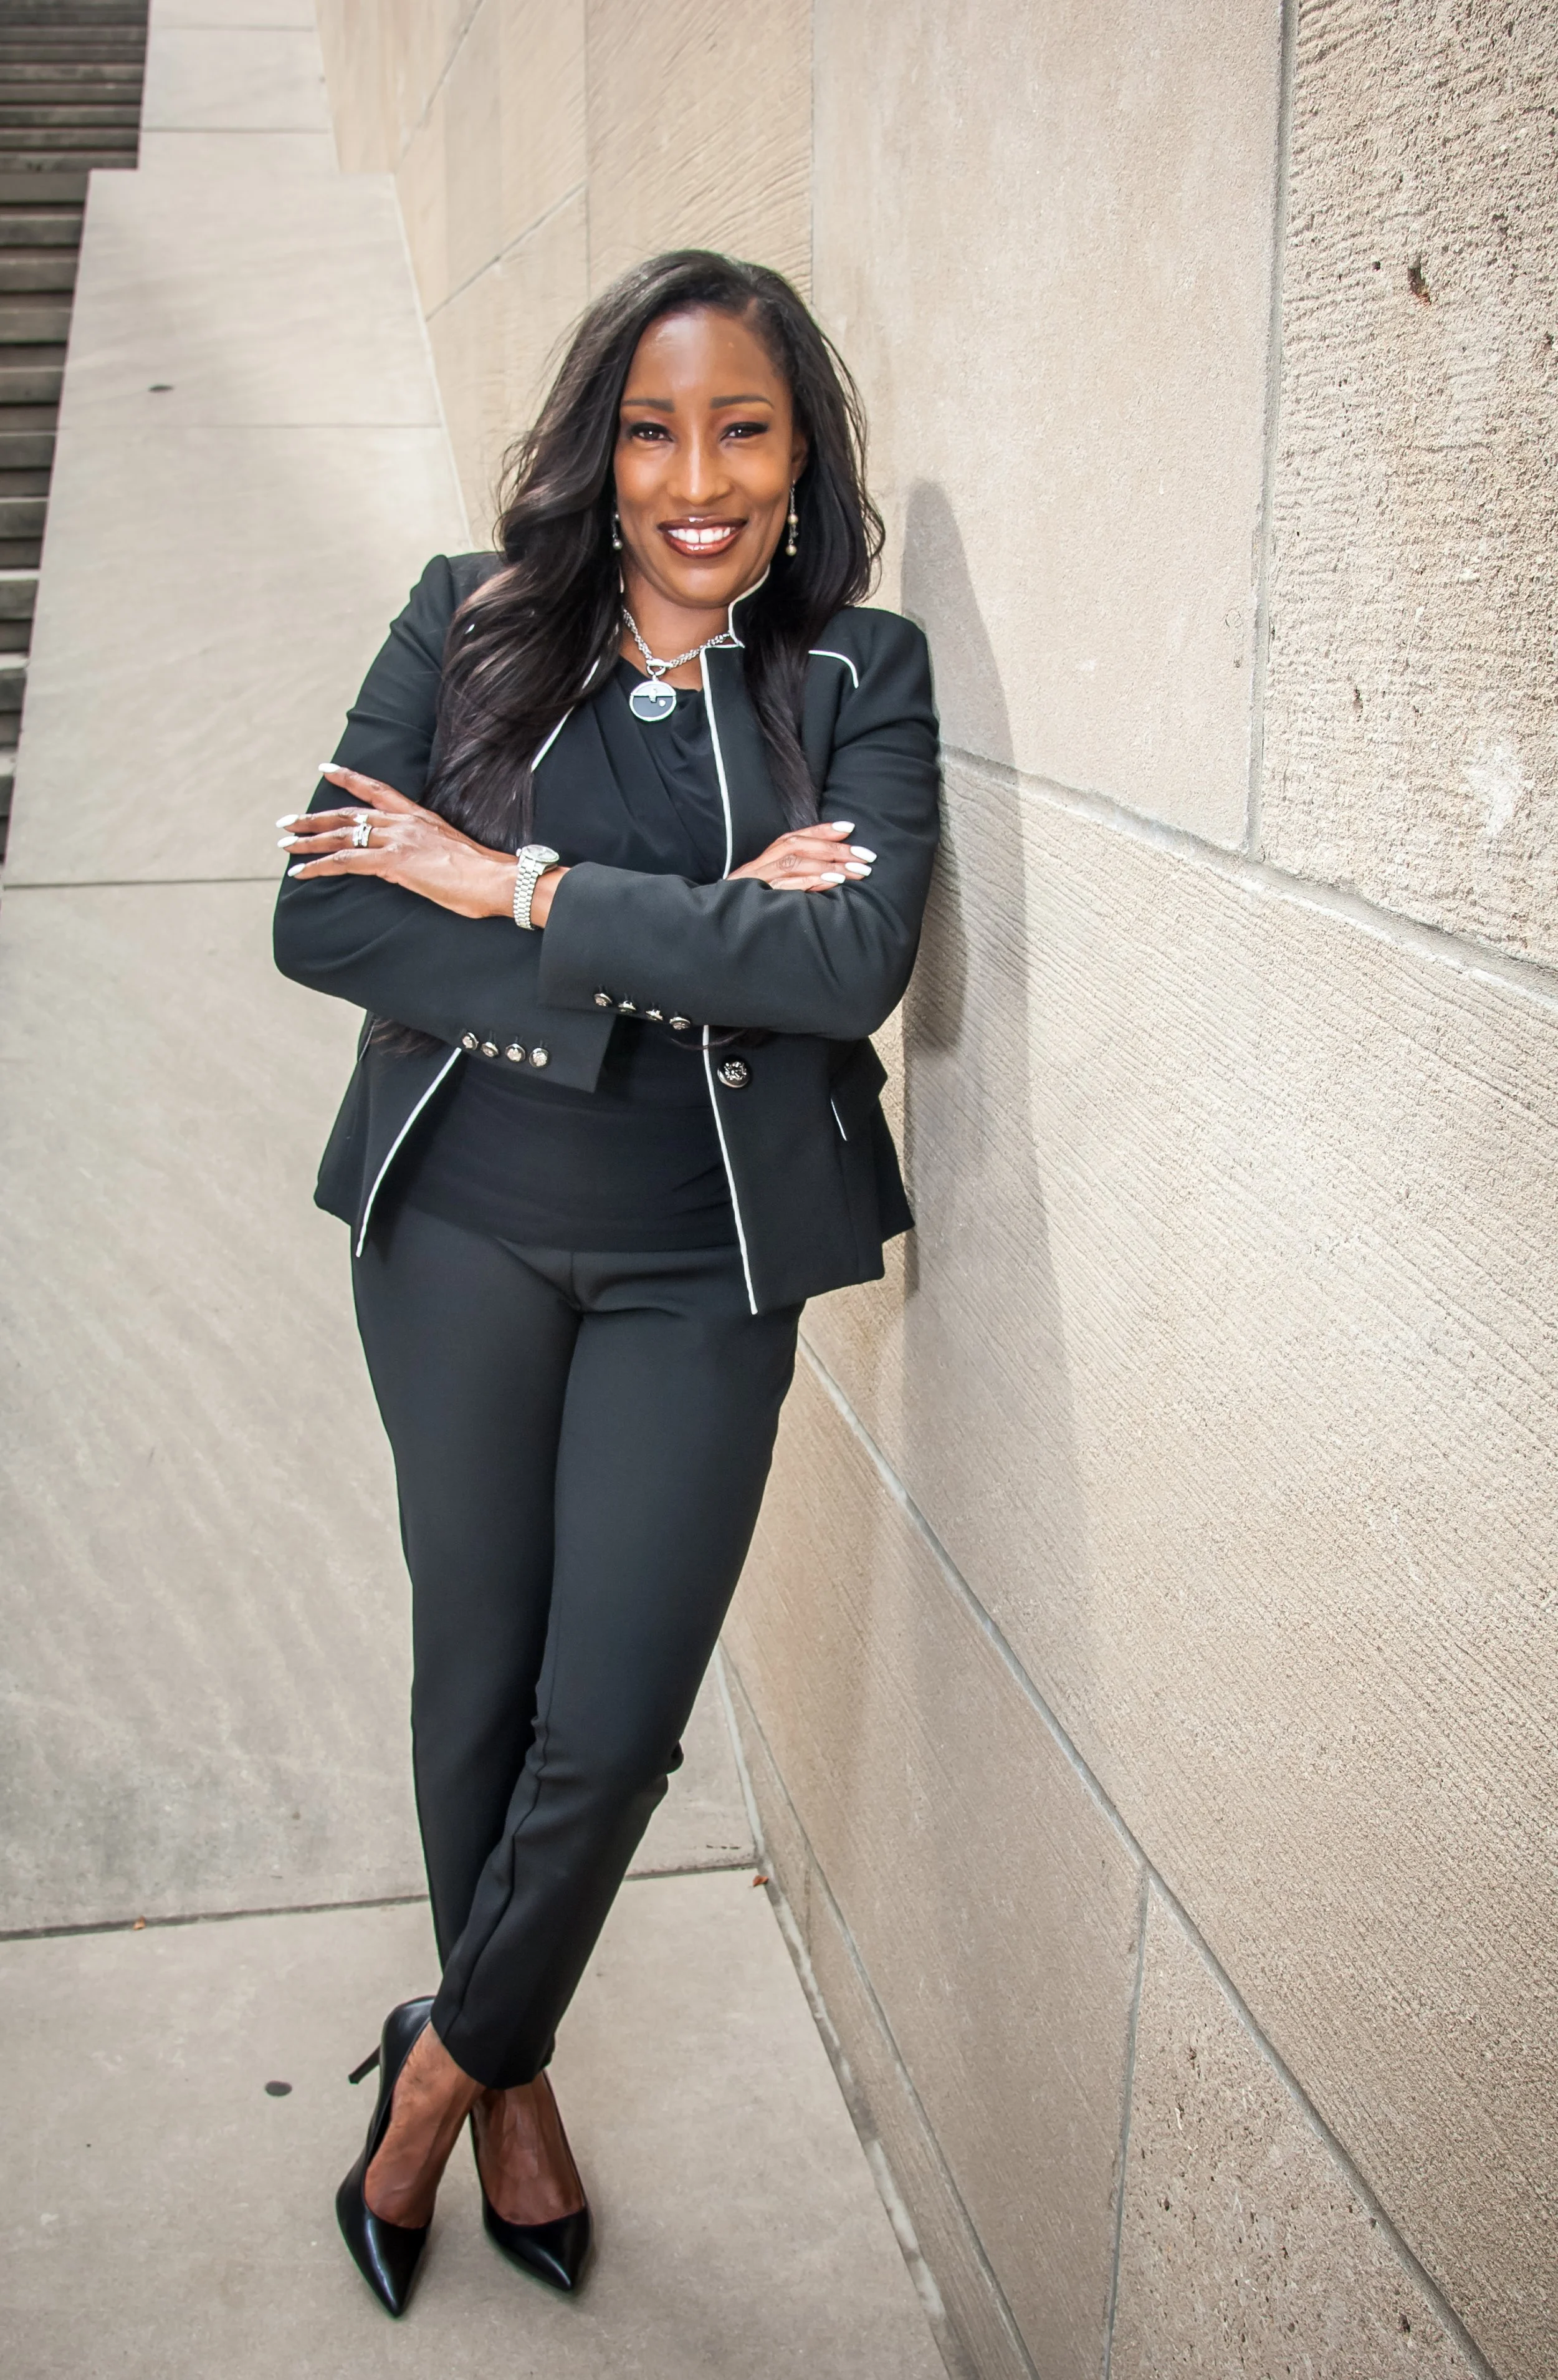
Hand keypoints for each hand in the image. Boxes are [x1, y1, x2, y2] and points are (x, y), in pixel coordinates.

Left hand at [279, 765, 534, 921]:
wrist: (497, 879)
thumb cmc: (482, 874)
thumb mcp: (448, 855)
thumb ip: (423, 854)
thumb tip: (407, 864)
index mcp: (418, 816)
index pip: (376, 790)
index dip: (349, 778)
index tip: (326, 768)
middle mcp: (404, 822)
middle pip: (348, 813)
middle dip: (313, 818)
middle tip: (286, 822)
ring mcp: (397, 839)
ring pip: (341, 834)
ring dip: (308, 840)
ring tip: (284, 845)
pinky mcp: (393, 861)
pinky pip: (346, 861)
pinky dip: (319, 866)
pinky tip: (301, 872)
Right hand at [728, 820, 875, 892]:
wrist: (727, 916)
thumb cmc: (758, 898)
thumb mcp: (779, 878)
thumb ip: (802, 868)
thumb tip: (837, 865)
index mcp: (772, 853)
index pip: (801, 835)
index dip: (825, 830)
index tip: (850, 828)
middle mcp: (767, 861)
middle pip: (802, 846)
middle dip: (836, 850)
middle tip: (866, 857)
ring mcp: (762, 878)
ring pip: (796, 863)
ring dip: (828, 865)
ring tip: (855, 871)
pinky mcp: (761, 897)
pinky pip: (788, 886)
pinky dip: (811, 882)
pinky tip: (832, 884)